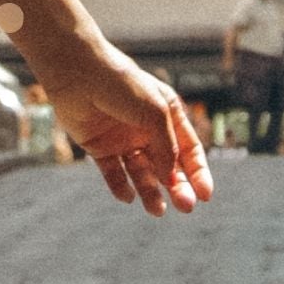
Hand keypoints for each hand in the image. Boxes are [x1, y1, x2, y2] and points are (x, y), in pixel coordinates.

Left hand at [43, 39, 213, 215]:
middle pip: (167, 167)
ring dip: (150, 192)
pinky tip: (128, 197)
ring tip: (157, 211)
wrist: (78, 72)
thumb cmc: (121, 85)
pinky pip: (113, 173)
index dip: (198, 173)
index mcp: (167, 115)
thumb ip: (166, 146)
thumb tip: (171, 178)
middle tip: (185, 207)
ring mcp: (123, 140)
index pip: (189, 150)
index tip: (205, 196)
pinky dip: (120, 187)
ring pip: (141, 174)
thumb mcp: (155, 112)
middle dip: (177, 188)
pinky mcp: (98, 147)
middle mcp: (146, 130)